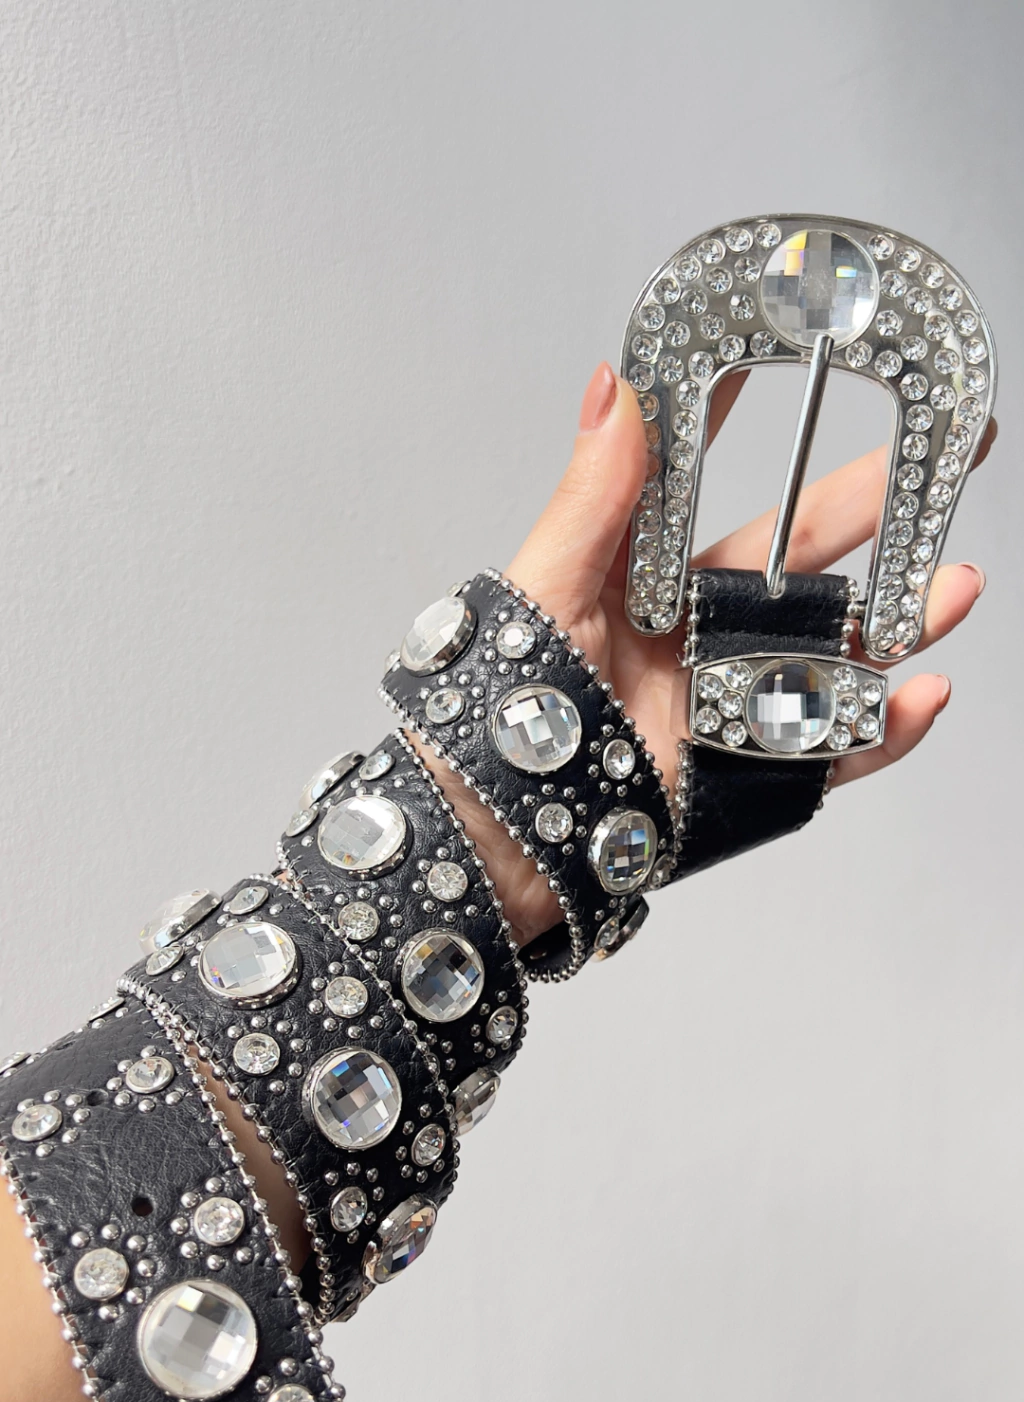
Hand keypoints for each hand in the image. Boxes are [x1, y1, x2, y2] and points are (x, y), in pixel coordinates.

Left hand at [429, 363, 994, 944]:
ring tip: (957, 588)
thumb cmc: (508, 715)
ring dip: (904, 620)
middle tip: (947, 452)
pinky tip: (922, 696)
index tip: (795, 344)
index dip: (745, 418)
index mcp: (645, 578)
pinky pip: (837, 747)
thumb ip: (592, 497)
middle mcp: (698, 631)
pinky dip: (885, 728)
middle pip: (805, 559)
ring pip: (839, 650)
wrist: (510, 833)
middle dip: (878, 509)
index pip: (706, 483)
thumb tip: (618, 388)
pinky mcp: (754, 772)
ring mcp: (733, 700)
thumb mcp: (547, 590)